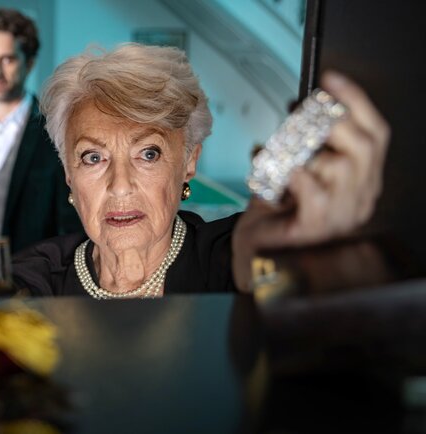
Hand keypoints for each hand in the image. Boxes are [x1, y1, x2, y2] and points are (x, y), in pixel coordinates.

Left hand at [233, 71, 389, 290]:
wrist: (251, 255)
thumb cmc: (273, 215)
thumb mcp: (290, 173)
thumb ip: (302, 145)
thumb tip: (299, 107)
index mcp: (359, 182)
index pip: (375, 135)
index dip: (357, 102)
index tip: (331, 78)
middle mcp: (358, 199)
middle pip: (367, 147)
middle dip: (336, 118)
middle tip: (305, 108)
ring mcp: (341, 217)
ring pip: (344, 167)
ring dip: (310, 148)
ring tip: (282, 149)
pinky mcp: (316, 229)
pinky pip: (315, 193)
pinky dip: (296, 174)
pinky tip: (278, 171)